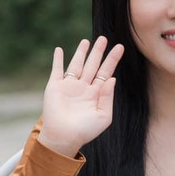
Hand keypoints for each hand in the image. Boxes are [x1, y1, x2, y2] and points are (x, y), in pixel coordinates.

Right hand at [37, 37, 123, 157]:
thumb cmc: (85, 130)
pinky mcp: (55, 87)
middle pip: (93, 65)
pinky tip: (60, 50)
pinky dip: (58, 60)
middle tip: (103, 38)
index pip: (106, 72)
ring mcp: (69, 86)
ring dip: (81, 52)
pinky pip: (57, 70)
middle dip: (98, 52)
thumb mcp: (104, 116)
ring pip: (77, 64)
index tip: (119, 47)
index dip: (112, 59)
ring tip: (86, 41)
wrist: (64, 137)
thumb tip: (112, 79)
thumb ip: (108, 97)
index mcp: (96, 94)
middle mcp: (83, 88)